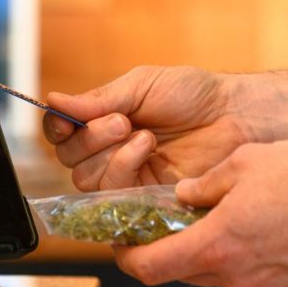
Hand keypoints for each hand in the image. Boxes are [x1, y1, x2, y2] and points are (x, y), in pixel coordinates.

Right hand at [43, 66, 257, 190]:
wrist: (235, 117)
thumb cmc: (192, 95)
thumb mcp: (139, 86)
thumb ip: (96, 99)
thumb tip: (53, 100)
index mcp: (103, 123)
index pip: (60, 133)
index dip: (57, 128)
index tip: (69, 119)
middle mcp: (109, 152)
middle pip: (68, 159)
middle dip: (89, 138)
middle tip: (122, 121)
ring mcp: (126, 178)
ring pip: (86, 180)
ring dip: (109, 154)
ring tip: (142, 134)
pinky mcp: (142, 200)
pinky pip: (112, 195)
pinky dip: (123, 168)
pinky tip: (147, 149)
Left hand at [113, 140, 287, 286]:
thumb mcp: (241, 163)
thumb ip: (202, 185)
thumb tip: (182, 195)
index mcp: (217, 244)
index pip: (149, 268)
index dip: (125, 257)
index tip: (120, 242)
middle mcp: (235, 275)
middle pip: (178, 271)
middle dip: (167, 248)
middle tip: (167, 222)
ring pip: (212, 274)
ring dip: (203, 251)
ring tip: (217, 219)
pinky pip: (243, 278)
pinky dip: (234, 259)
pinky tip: (251, 231)